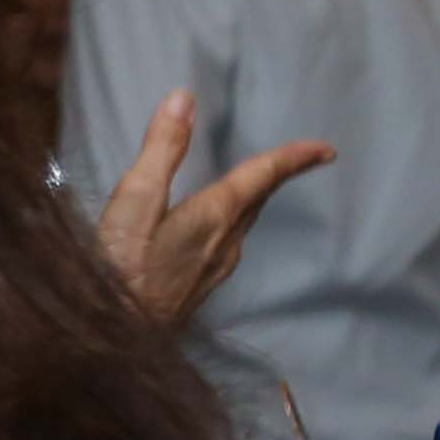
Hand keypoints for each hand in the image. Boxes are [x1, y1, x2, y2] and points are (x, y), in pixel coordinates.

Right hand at [88, 90, 330, 324]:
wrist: (113, 339)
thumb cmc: (121, 268)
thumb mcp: (135, 199)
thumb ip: (161, 150)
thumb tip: (183, 99)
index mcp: (215, 215)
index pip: (263, 177)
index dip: (294, 158)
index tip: (325, 149)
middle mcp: (226, 244)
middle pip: (257, 201)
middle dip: (274, 176)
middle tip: (293, 159)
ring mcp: (214, 271)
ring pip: (242, 224)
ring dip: (252, 200)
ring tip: (252, 185)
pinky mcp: (198, 289)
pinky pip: (227, 244)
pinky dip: (230, 222)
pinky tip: (212, 228)